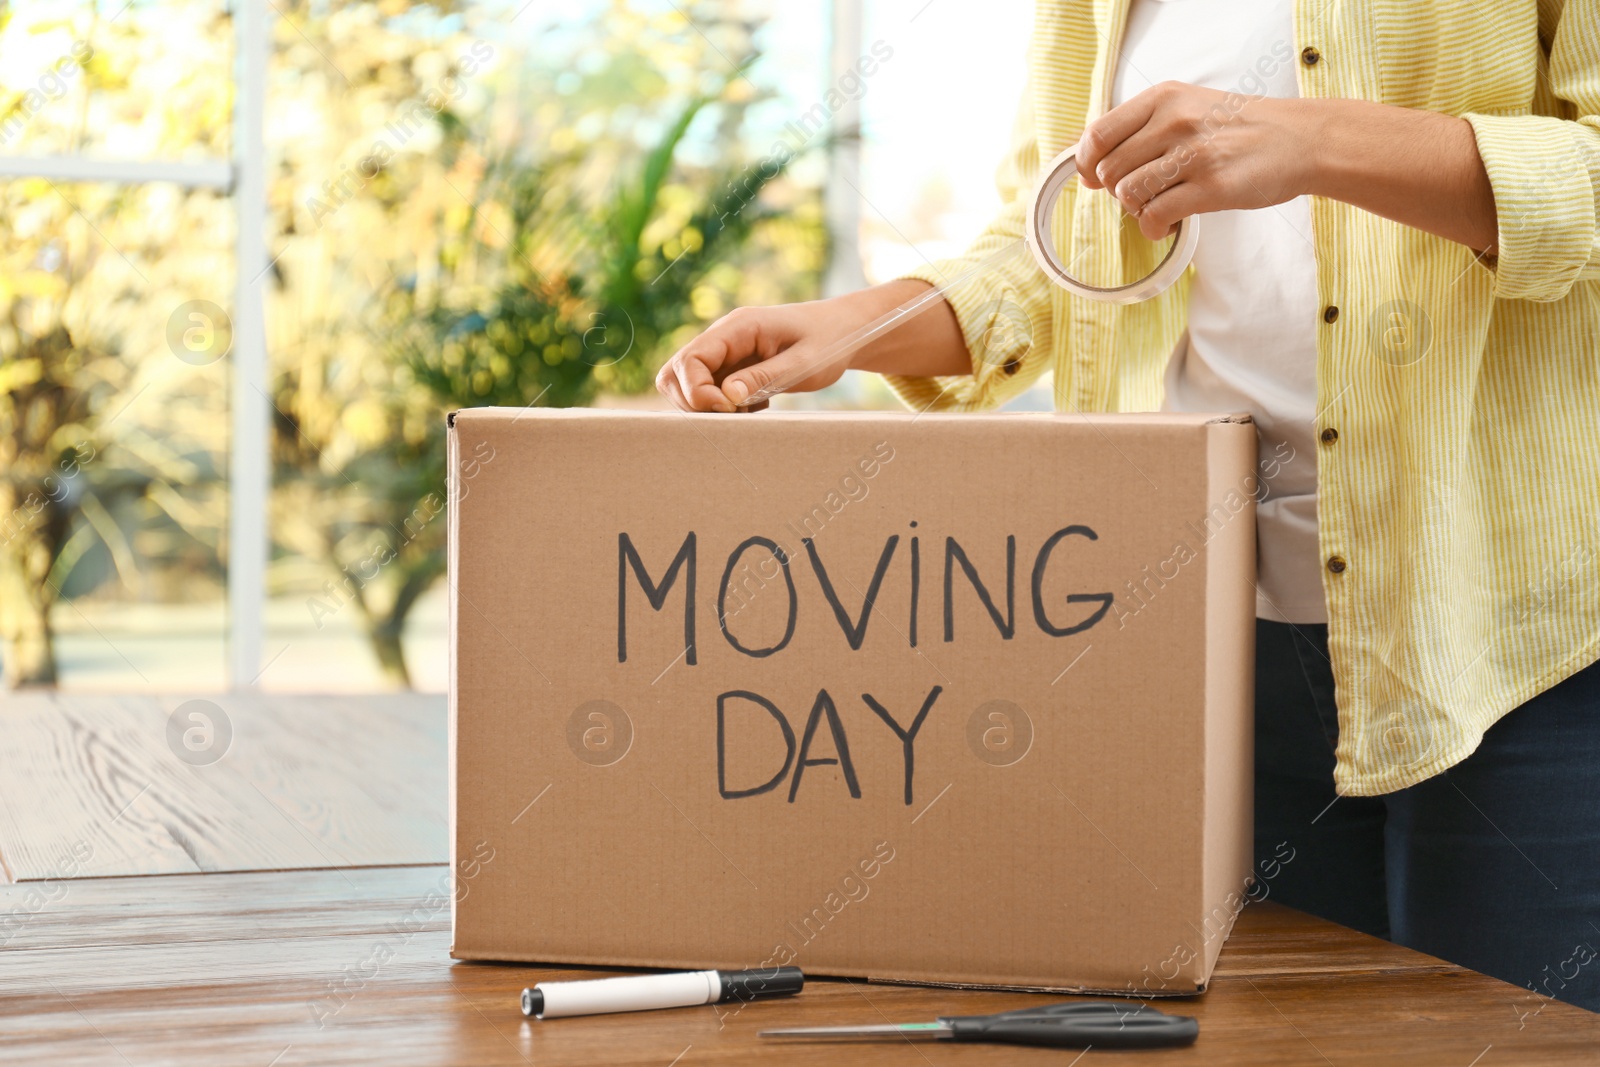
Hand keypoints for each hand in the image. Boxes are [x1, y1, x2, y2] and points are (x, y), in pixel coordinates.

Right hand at [654, 301, 850, 412]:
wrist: (845, 331)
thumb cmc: (830, 342)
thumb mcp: (804, 364)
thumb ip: (764, 378)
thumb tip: (726, 397)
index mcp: (738, 327)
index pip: (690, 359)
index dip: (698, 392)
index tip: (730, 409)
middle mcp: (723, 337)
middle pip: (674, 373)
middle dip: (693, 403)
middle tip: (732, 414)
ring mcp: (724, 353)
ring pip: (686, 385)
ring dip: (707, 407)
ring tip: (746, 410)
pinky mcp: (731, 368)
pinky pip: (709, 392)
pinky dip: (724, 408)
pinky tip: (755, 405)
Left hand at [1075, 81, 1312, 240]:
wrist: (1299, 138)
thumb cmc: (1238, 127)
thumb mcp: (1188, 106)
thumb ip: (1143, 128)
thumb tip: (1089, 166)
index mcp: (1164, 98)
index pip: (1098, 134)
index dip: (1086, 163)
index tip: (1093, 178)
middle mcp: (1174, 121)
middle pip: (1110, 171)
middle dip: (1117, 191)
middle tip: (1142, 194)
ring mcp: (1193, 154)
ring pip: (1128, 195)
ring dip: (1136, 210)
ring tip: (1158, 207)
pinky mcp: (1211, 187)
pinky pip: (1155, 217)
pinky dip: (1153, 229)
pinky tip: (1166, 225)